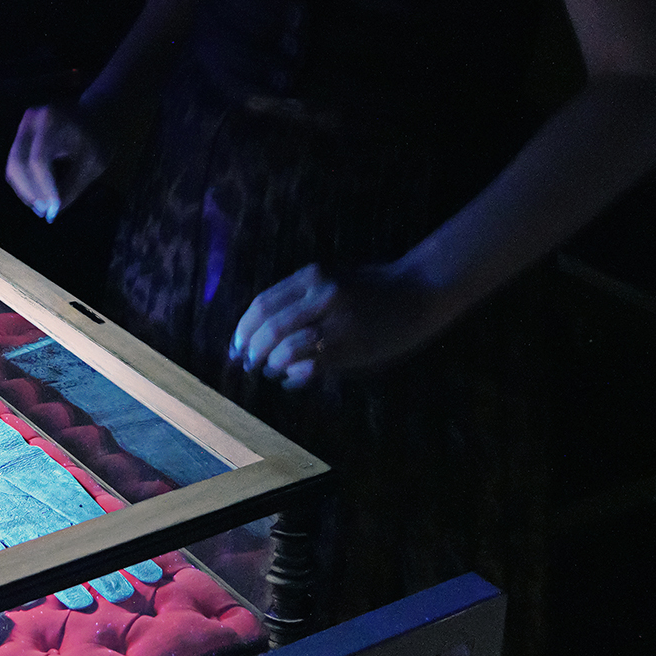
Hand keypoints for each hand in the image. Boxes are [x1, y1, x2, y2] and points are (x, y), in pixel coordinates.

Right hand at [6, 105, 107, 222]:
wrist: (95, 113)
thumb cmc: (98, 139)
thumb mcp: (93, 164)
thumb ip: (72, 187)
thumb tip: (51, 212)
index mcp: (54, 121)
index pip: (39, 160)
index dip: (43, 187)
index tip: (53, 208)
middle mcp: (33, 118)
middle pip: (18, 162)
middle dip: (30, 191)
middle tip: (43, 212)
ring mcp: (24, 124)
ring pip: (12, 164)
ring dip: (24, 189)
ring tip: (42, 206)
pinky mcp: (21, 132)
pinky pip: (14, 162)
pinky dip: (23, 181)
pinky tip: (38, 194)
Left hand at [228, 261, 452, 389]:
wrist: (419, 292)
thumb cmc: (373, 289)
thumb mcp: (332, 281)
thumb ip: (300, 301)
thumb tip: (264, 333)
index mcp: (311, 275)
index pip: (263, 304)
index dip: (243, 328)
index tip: (236, 345)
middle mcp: (320, 294)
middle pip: (269, 326)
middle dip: (251, 349)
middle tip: (246, 363)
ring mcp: (336, 320)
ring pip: (285, 347)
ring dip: (270, 364)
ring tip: (268, 371)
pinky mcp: (351, 345)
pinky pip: (310, 365)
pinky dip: (293, 376)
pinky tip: (290, 380)